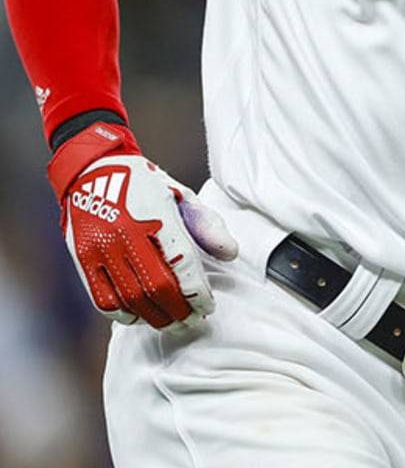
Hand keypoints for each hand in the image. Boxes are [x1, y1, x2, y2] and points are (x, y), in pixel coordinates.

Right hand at [47, 122, 237, 328]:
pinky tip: (142, 316)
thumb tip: (230, 254)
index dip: (197, 292)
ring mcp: (101, 249)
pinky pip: (103, 300)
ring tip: (172, 323)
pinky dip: (125, 315)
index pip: (182, 264)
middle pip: (157, 287)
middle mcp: (126, 234)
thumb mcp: (181, 194)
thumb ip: (207, 224)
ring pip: (131, 299)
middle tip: (193, 321)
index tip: (209, 306)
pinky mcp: (83, 260)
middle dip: (179, 310)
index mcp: (156, 215)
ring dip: (155, 317)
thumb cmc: (144, 184)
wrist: (93, 172)